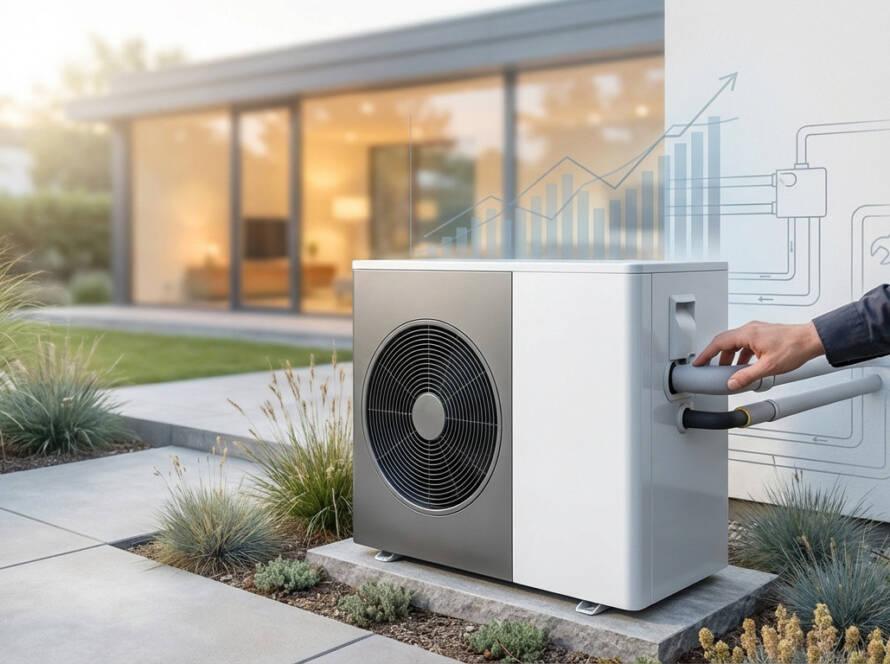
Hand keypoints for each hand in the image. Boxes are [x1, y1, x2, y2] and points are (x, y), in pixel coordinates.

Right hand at [692, 321, 824, 389]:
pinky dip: (741, 354)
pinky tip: (745, 365)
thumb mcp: (767, 367)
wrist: (812, 340)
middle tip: (710, 368)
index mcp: (747, 334)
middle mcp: (750, 329)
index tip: (698, 362)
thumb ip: (747, 376)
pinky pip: (745, 343)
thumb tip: (732, 383)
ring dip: (730, 356)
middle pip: (725, 342)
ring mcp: (757, 330)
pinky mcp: (763, 334)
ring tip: (729, 371)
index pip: (718, 343)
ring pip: (735, 343)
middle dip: (716, 356)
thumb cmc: (794, 348)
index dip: (706, 353)